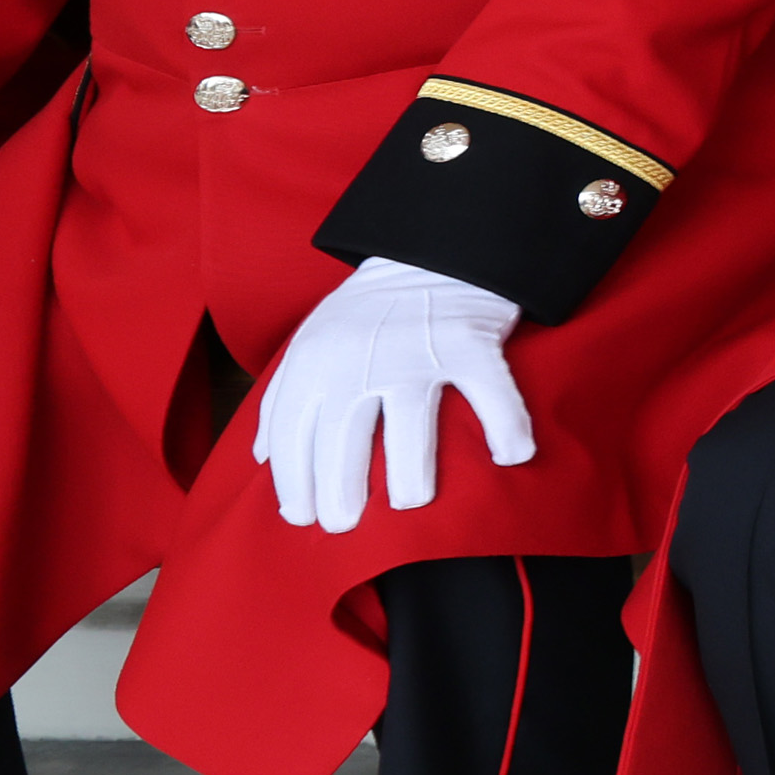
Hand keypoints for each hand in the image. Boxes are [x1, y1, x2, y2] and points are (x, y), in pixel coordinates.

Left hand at [251, 257, 536, 535]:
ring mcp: (415, 351)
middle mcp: (359, 358)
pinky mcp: (469, 342)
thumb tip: (262, 459)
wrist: (434, 249)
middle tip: (344, 526)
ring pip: (409, 426)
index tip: (302, 517)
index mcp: (316, 359)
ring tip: (410, 503)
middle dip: (337, 491)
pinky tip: (512, 457)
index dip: (293, 481)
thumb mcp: (311, 341)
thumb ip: (286, 397)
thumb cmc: (371, 310)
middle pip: (342, 439)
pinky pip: (490, 393)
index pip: (293, 432)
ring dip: (408, 474)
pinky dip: (505, 427)